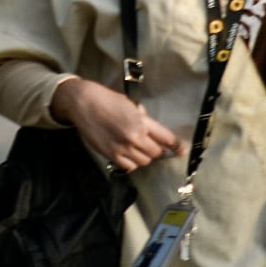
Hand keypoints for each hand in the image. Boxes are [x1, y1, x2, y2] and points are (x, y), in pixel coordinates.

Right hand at [50, 77, 182, 171]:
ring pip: (144, 161)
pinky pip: (129, 166)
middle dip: (157, 150)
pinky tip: (128, 154)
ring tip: (139, 148)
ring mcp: (122, 148)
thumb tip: (151, 131)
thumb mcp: (131, 105)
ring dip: (145, 156)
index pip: (166, 138)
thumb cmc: (107, 100)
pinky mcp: (111, 155)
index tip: (181, 150)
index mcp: (142, 121)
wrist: (84, 104)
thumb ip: (143, 119)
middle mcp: (134, 136)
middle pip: (156, 153)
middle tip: (153, 145)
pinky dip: (132, 162)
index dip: (176, 145)